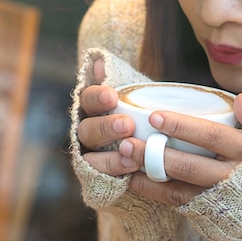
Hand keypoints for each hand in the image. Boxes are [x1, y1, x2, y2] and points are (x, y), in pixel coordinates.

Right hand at [76, 58, 140, 175]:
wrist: (154, 144)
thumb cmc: (141, 112)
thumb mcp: (133, 94)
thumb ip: (118, 78)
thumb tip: (99, 62)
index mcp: (93, 107)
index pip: (88, 99)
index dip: (97, 98)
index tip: (112, 97)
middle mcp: (88, 131)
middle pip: (87, 130)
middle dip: (105, 128)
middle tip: (127, 125)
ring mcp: (92, 156)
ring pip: (91, 159)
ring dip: (110, 158)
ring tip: (133, 157)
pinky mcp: (100, 177)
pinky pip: (103, 178)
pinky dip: (116, 174)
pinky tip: (134, 170)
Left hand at [118, 92, 241, 205]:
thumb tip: (240, 98)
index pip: (212, 136)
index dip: (183, 127)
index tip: (155, 116)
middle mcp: (233, 176)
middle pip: (190, 165)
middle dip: (155, 152)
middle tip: (127, 140)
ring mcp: (218, 197)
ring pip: (179, 186)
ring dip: (149, 171)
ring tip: (125, 154)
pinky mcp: (207, 213)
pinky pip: (176, 201)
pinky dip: (153, 190)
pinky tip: (134, 177)